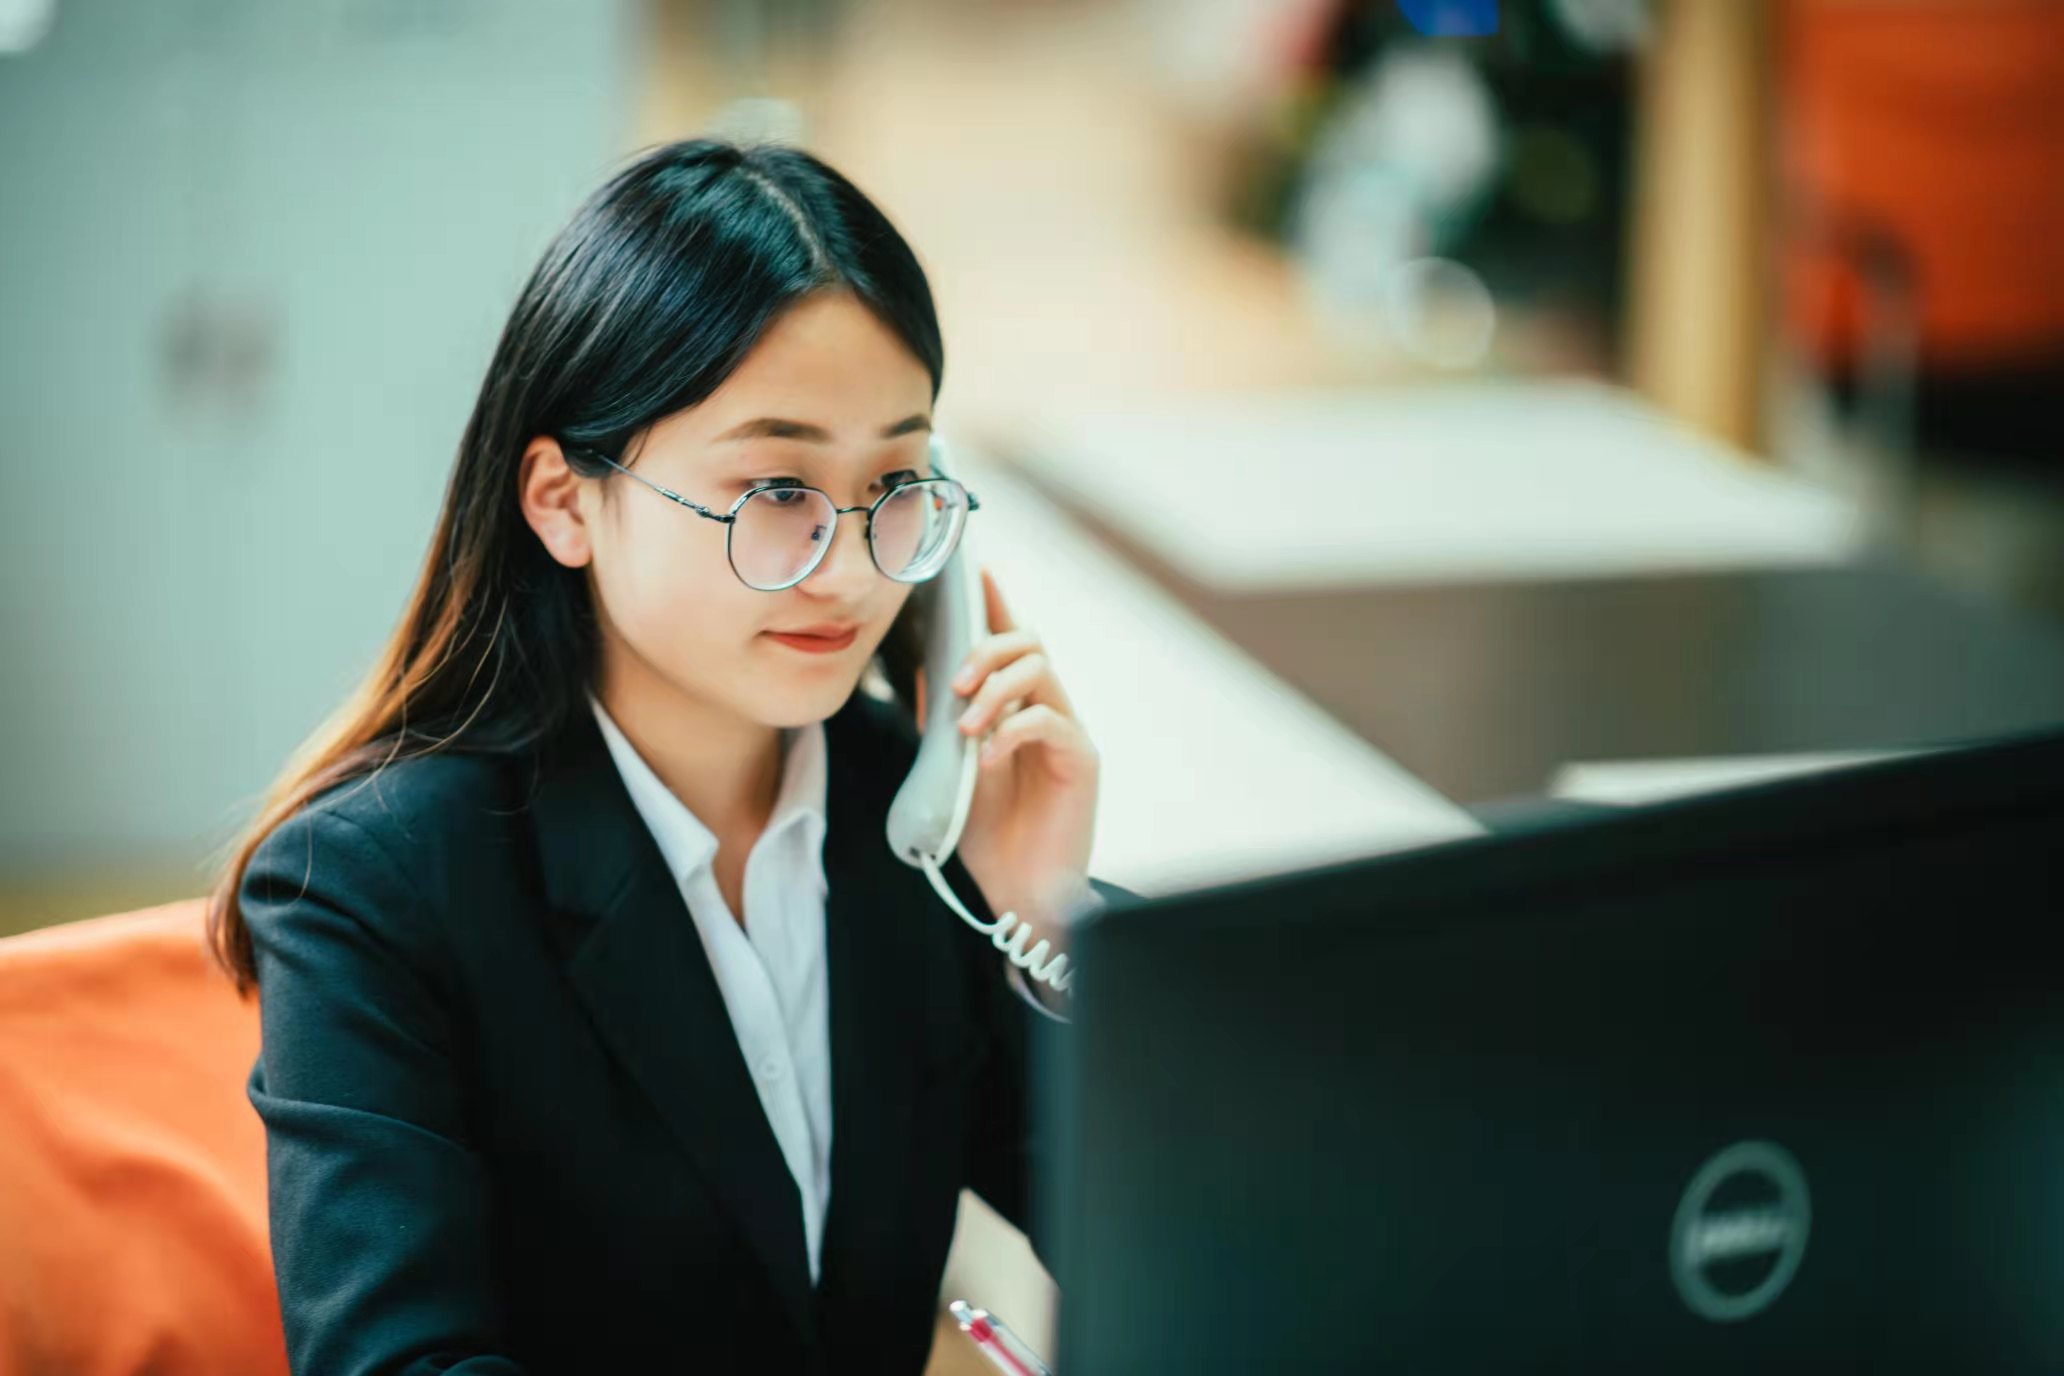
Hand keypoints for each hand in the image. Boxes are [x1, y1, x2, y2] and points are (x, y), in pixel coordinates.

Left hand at [913, 566, 1099, 927]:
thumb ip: (943, 720)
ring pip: (1040, 672)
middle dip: (987, 649)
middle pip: (1029, 644)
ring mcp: (1067, 733)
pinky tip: (987, 758)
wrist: (1019, 893)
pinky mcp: (1081, 761)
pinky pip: (1050, 722)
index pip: (1010, 641)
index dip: (996, 602)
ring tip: (966, 725)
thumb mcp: (952, 769)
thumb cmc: (990, 833)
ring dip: (996, 689)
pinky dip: (1011, 732)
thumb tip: (922, 670)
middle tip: (956, 682)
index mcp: (1017, 706)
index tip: (977, 569)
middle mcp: (1047, 710)